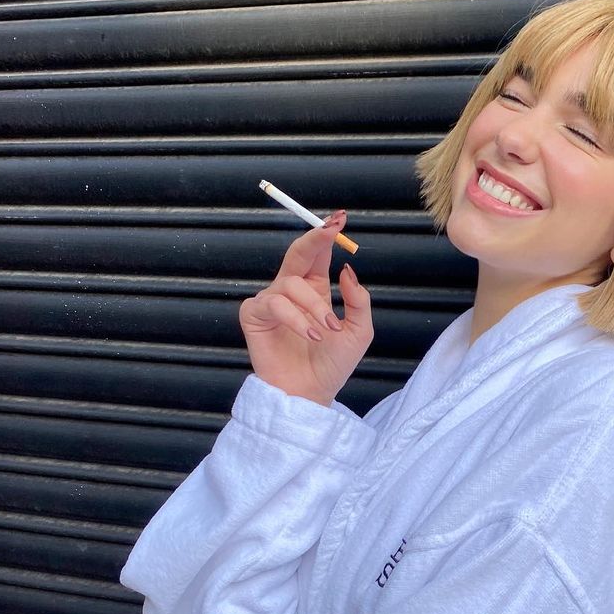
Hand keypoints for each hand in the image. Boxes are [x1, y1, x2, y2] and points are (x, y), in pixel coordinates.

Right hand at [239, 210, 372, 405]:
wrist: (311, 394)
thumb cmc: (332, 365)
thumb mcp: (359, 331)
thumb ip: (357, 299)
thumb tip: (346, 269)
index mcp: (314, 289)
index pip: (318, 254)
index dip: (326, 234)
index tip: (340, 218)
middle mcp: (291, 291)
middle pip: (298, 253)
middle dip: (314, 238)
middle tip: (330, 229)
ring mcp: (271, 302)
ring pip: (291, 284)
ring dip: (314, 305)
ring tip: (327, 329)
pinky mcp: (254, 316)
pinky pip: (274, 304)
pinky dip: (295, 318)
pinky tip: (310, 334)